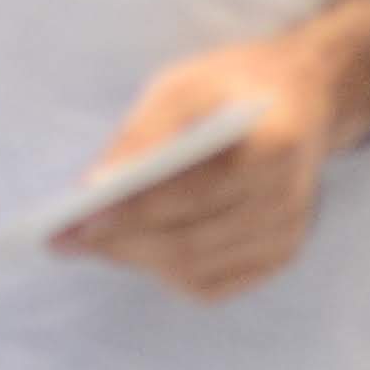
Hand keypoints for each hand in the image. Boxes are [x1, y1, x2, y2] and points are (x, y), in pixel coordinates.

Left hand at [57, 28, 346, 304]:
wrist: (305, 98)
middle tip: (64, 240)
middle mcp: (288, 200)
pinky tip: (135, 251)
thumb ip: (144, 133)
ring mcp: (287, 237)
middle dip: (123, 243)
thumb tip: (93, 186)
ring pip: (197, 272)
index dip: (138, 208)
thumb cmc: (234, 84)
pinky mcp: (279, 258)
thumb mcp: (186, 84)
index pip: (198, 190)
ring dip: (136, 261)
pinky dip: (166, 273)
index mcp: (275, 143)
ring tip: (89, 244)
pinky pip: (212, 286)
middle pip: (193, 242)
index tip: (83, 216)